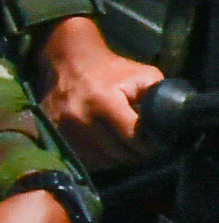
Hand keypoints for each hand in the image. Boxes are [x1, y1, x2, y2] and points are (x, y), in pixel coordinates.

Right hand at [36, 14, 162, 169]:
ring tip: (124, 149)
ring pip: (97, 160)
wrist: (70, 63)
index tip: (155, 143)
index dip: (147, 144)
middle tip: (141, 148)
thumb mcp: (142, 75)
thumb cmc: (111, 70)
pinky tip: (104, 149)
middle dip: (133, 153)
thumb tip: (170, 121)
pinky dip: (96, 158)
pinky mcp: (52, 133)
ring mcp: (62, 128)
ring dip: (114, 158)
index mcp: (103, 101)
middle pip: (115, 152)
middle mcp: (79, 117)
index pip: (131, 137)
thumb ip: (158, 96)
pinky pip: (80, 158)